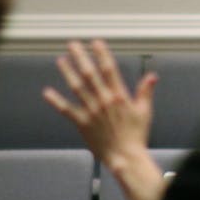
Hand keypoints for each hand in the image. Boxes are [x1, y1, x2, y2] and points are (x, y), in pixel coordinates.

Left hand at [43, 40, 157, 168]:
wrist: (125, 157)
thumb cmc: (136, 135)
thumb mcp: (145, 111)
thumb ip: (145, 92)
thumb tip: (151, 76)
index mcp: (119, 96)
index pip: (109, 69)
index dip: (102, 54)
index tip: (96, 42)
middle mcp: (103, 100)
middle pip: (90, 74)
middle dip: (80, 57)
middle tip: (73, 45)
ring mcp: (91, 111)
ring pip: (77, 87)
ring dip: (68, 72)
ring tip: (61, 60)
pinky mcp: (82, 123)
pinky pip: (66, 110)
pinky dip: (56, 101)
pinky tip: (47, 92)